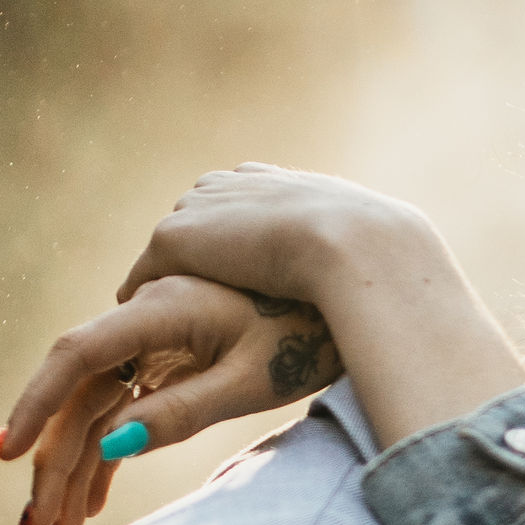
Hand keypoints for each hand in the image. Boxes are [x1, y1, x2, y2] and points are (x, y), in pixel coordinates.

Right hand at [0, 275, 337, 524]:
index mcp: (160, 312)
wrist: (344, 296)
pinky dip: (105, 455)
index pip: (76, 357)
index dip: (36, 405)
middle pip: (79, 396)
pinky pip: (121, 408)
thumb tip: (110, 448)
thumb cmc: (306, 337)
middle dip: (51, 464)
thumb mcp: (249, 382)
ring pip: (95, 408)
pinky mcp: (168, 360)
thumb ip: (179, 413)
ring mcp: (153, 341)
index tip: (7, 456)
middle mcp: (144, 320)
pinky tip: (87, 505)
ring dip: (72, 469)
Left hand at [117, 161, 454, 318]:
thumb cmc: (381, 262)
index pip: (240, 209)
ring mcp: (201, 210)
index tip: (235, 288)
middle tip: (186, 312)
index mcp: (280, 183)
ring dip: (165, 288)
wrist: (356, 247)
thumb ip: (356, 257)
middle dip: (193, 264)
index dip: (236, 251)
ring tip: (160, 333)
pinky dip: (143, 306)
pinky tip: (149, 340)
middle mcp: (234, 185)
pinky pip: (143, 280)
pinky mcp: (175, 239)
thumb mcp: (374, 253)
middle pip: (196, 226)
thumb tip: (376, 277)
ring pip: (169, 256)